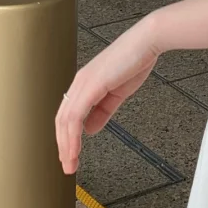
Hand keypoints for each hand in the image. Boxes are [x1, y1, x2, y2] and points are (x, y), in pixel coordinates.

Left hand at [54, 19, 161, 173]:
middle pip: (61, 120)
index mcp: (84, 84)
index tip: (70, 155)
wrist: (146, 42)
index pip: (67, 115)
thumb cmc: (135, 60)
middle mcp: (79, 83)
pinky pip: (75, 115)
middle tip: (68, 166)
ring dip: (66, 145)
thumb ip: (102, 111)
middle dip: (63, 146)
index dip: (66, 137)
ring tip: (70, 163)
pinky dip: (73, 135)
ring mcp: (82, 84)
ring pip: (65, 121)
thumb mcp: (117, 93)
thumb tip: (89, 129)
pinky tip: (76, 148)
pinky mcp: (90, 85)